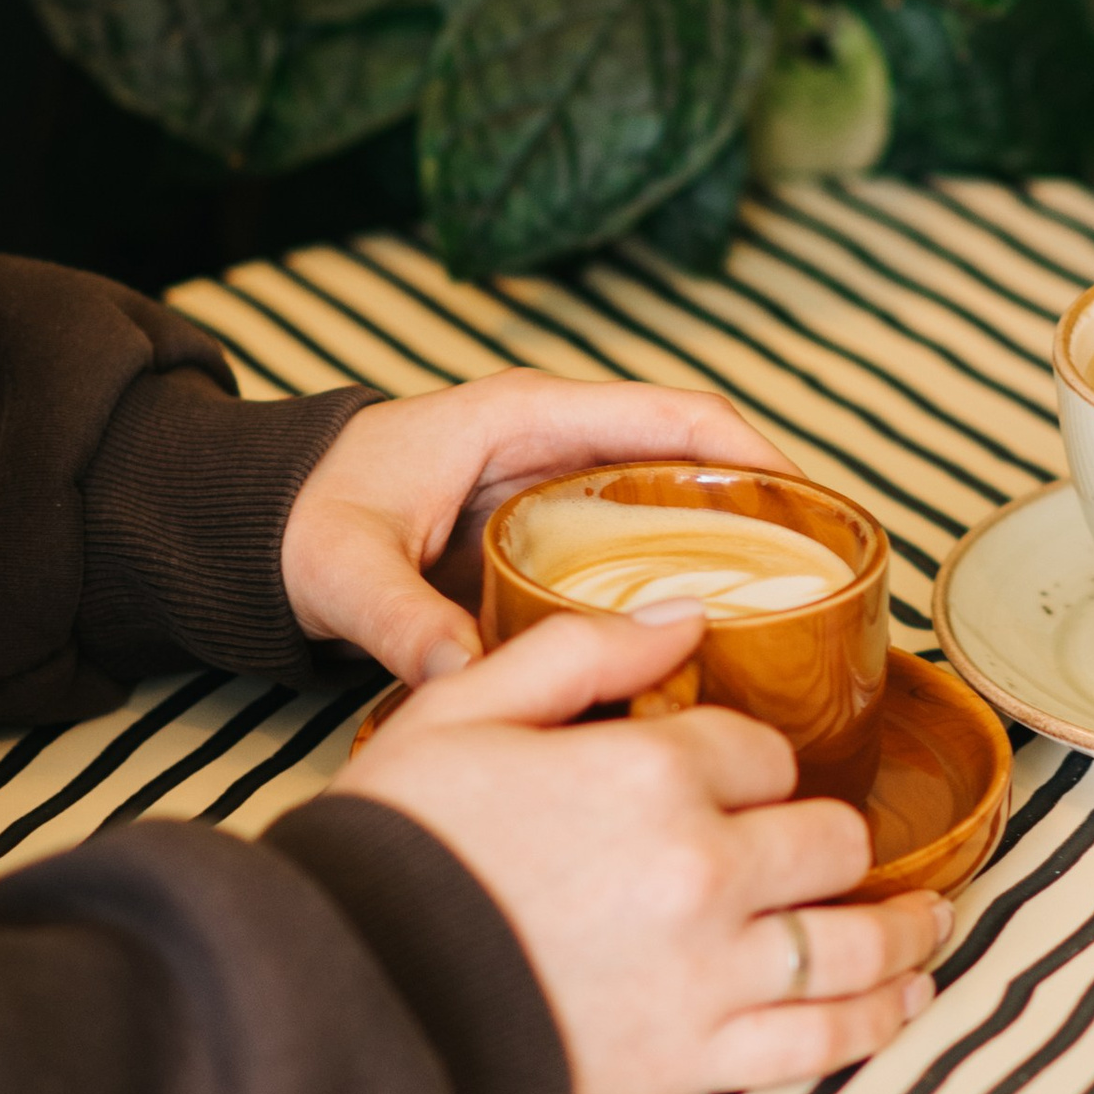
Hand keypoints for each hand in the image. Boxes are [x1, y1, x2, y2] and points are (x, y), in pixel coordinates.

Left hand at [281, 373, 791, 684]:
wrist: (259, 526)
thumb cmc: (302, 521)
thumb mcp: (342, 566)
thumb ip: (397, 620)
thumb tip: (465, 678)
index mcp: (528, 415)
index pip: (676, 415)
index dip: (758, 455)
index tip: (819, 508)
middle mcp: (559, 443)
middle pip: (698, 462)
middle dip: (770, 512)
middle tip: (834, 584)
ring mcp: (558, 489)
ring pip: (676, 508)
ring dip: (736, 554)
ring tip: (803, 622)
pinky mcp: (549, 537)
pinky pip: (640, 551)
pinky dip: (686, 586)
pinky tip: (718, 650)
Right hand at [335, 607, 948, 1093]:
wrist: (352, 987)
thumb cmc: (396, 843)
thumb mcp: (466, 706)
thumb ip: (582, 649)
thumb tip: (685, 615)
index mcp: (651, 771)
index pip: (759, 752)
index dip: (754, 761)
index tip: (741, 779)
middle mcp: (702, 867)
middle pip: (829, 840)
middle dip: (837, 839)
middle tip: (845, 848)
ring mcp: (710, 969)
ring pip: (854, 943)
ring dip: (904, 929)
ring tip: (928, 921)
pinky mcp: (697, 1055)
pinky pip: (823, 1039)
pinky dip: (879, 1019)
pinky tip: (905, 998)